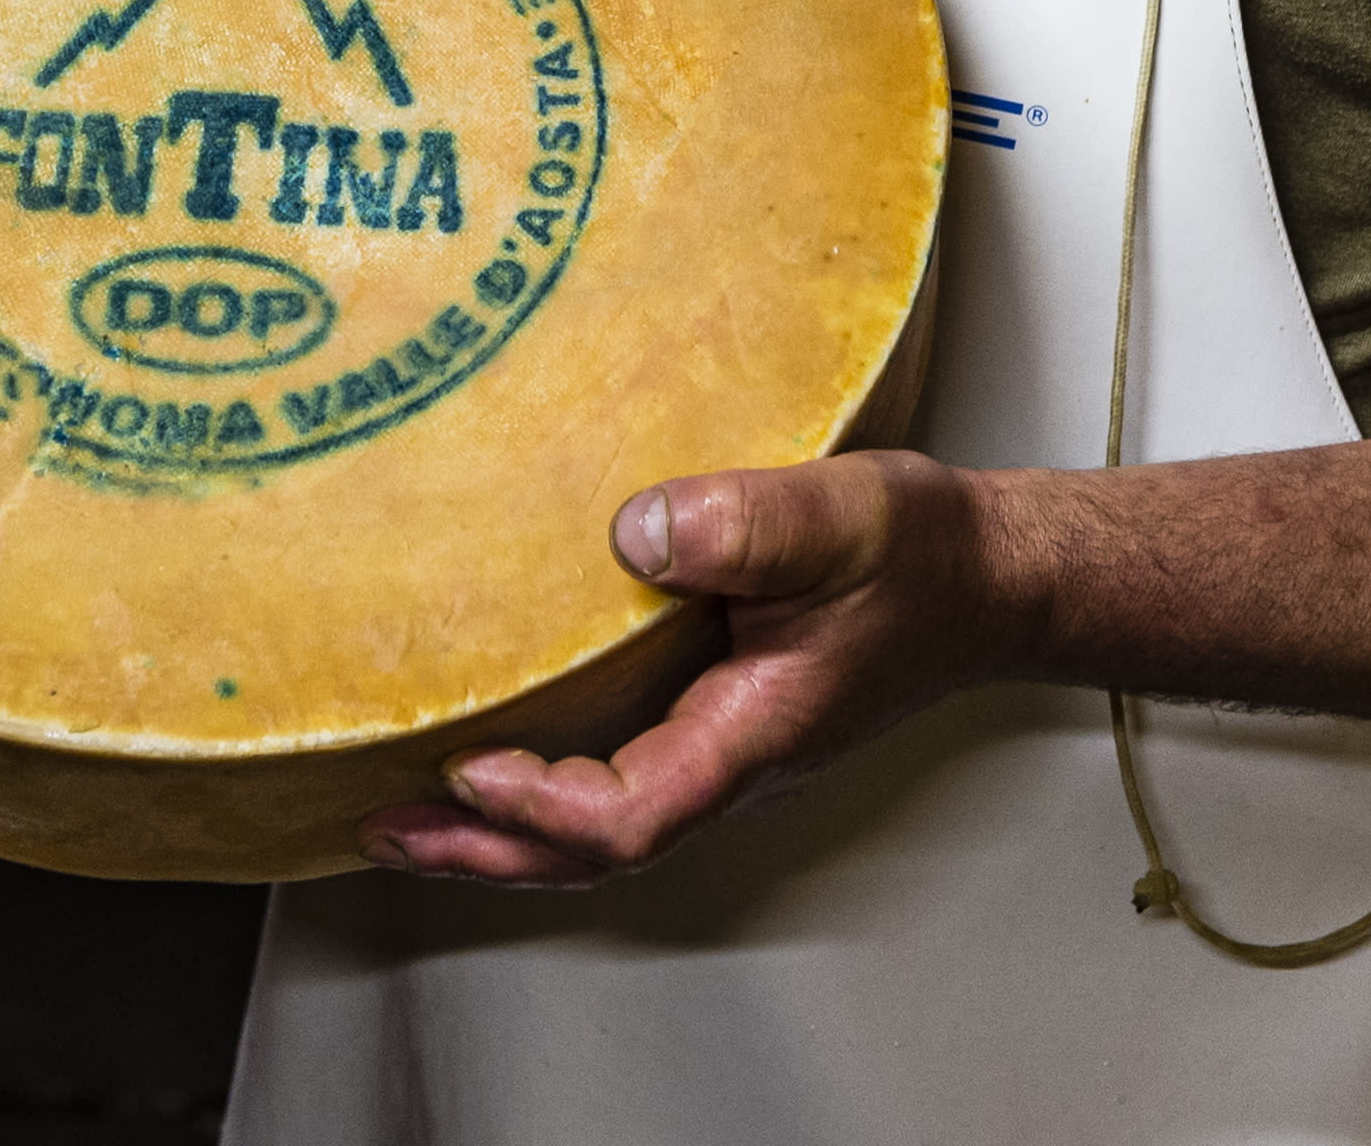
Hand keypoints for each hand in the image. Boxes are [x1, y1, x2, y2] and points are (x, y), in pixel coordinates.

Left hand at [360, 450, 1026, 885]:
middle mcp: (729, 762)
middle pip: (593, 854)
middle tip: (382, 831)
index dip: (544, 809)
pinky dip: (543, 789)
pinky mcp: (715, 719)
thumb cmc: (924, 558)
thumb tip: (638, 532)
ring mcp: (721, 748)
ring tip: (407, 814)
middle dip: (483, 852)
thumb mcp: (841, 517)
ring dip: (502, 830)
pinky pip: (617, 779)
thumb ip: (746, 523)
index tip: (471, 768)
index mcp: (753, 736)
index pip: (632, 815)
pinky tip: (498, 753)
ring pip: (600, 827)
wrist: (988, 576)